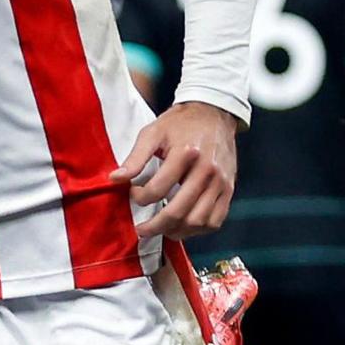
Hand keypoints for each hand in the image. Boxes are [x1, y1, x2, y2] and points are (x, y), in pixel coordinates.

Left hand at [118, 100, 237, 238]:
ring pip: (198, 221)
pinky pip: (215, 220)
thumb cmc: (179, 123)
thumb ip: (134, 158)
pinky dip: (198, 229)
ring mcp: (221, 182)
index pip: (158, 189)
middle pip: (178, 211)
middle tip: (141, 230)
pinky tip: (183, 226)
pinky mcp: (229, 189)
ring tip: (162, 230)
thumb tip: (115, 179)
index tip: (134, 193)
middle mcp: (207, 170)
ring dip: (177, 231)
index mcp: (186, 153)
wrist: (214, 114)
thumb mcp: (152, 133)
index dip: (140, 197)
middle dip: (155, 226)